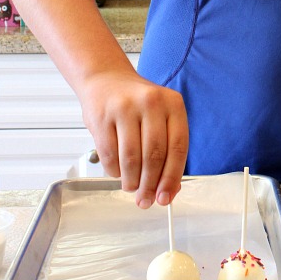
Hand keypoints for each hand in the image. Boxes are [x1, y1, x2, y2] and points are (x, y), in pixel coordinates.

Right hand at [80, 70, 188, 207]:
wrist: (106, 79)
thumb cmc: (137, 104)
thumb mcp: (160, 117)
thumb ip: (168, 149)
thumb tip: (170, 190)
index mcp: (173, 103)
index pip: (178, 147)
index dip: (172, 177)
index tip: (166, 197)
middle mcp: (151, 102)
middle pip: (155, 156)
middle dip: (150, 185)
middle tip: (145, 200)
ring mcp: (125, 108)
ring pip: (132, 159)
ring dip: (132, 181)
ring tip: (131, 187)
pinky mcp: (102, 116)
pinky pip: (109, 155)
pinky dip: (114, 172)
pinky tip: (117, 172)